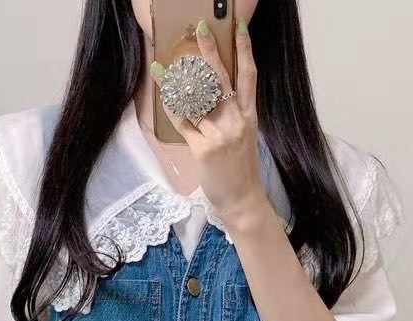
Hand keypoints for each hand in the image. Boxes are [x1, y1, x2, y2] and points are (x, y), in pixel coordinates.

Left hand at [152, 18, 271, 225]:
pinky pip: (184, 123)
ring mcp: (220, 134)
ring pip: (197, 99)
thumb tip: (209, 96)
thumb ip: (230, 116)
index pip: (249, 76)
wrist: (242, 200)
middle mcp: (236, 121)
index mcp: (248, 116)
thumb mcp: (243, 138)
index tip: (239, 27)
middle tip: (200, 27)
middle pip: (222, 78)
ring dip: (179, 80)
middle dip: (210, 51)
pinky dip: (172, 108)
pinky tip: (163, 95)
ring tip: (164, 66)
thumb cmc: (240, 171)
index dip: (245, 50)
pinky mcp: (204, 149)